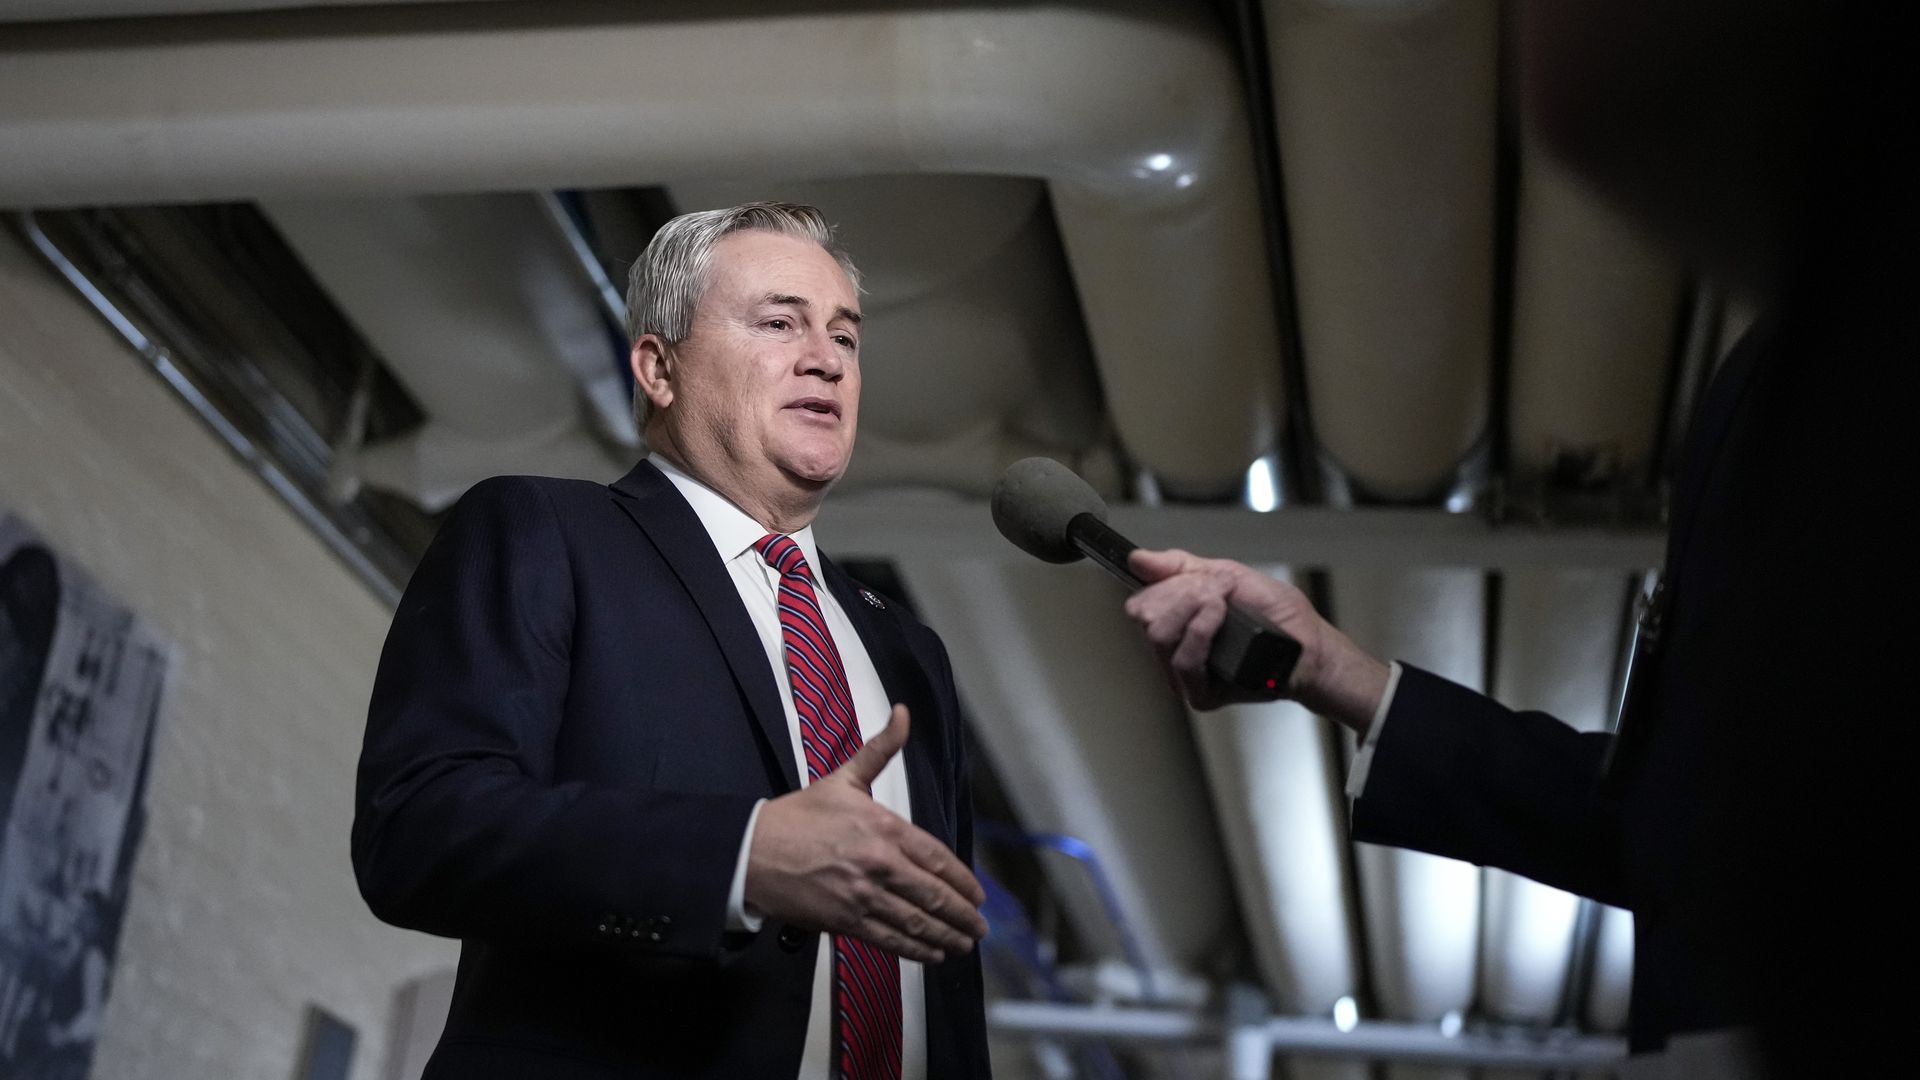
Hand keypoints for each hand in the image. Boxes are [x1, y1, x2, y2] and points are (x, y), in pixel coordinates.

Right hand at [745, 704, 987, 963]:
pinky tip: (933, 954)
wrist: (753, 851)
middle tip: (980, 927)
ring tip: (964, 943)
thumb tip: (903, 712)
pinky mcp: (845, 921)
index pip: (937, 858)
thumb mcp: (844, 778)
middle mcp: (880, 863)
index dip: (962, 881)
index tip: (978, 894)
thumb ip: (880, 749)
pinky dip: (915, 949)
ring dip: (946, 935)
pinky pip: (889, 938)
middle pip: (933, 895)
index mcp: (884, 827)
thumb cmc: (798, 815)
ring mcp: (863, 895)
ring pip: (916, 921)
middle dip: (962, 914)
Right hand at [1123, 548, 1390, 731]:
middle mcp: (1175, 650)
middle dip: (1185, 594)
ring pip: (1160, 637)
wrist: (1309, 645)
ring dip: (1197, 610)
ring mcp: (1185, 676)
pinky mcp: (1200, 695)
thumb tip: (1137, 559)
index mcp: (1176, 622)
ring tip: (1226, 608)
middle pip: (1147, 619)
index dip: (1166, 587)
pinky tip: (1225, 626)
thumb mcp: (1228, 575)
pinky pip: (1183, 661)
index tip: (1200, 580)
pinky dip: (1203, 633)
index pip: (1139, 604)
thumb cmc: (1279, 615)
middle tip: (1220, 594)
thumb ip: (1180, 566)